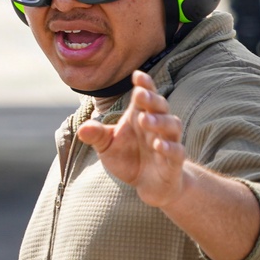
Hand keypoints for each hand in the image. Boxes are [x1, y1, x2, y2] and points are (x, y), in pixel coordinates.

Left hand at [77, 71, 185, 208]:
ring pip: (171, 126)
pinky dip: (169, 147)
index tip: (137, 74)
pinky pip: (176, 152)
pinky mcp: (174, 162)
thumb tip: (82, 128)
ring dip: (159, 121)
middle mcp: (157, 126)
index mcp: (140, 116)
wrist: (149, 184)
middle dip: (151, 99)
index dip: (144, 84)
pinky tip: (158, 145)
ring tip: (144, 120)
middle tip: (139, 94)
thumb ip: (97, 135)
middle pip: (160, 106)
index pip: (145, 95)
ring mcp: (168, 142)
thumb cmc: (128, 157)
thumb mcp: (107, 146)